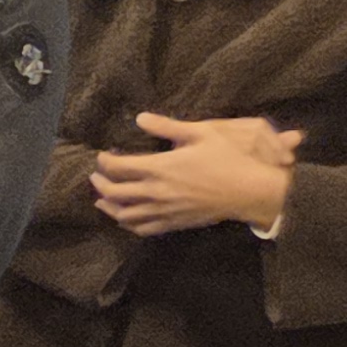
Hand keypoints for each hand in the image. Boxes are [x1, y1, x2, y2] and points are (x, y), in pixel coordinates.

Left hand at [95, 112, 301, 235]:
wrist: (250, 191)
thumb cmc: (229, 159)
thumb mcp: (202, 134)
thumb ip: (168, 126)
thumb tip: (140, 117)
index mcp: (160, 168)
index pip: (118, 167)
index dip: (105, 161)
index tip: (103, 156)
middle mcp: (156, 192)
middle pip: (114, 193)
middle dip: (100, 183)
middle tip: (96, 176)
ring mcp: (164, 211)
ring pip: (124, 215)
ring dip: (109, 207)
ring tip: (102, 200)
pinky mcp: (174, 224)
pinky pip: (142, 229)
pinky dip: (128, 224)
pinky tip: (125, 218)